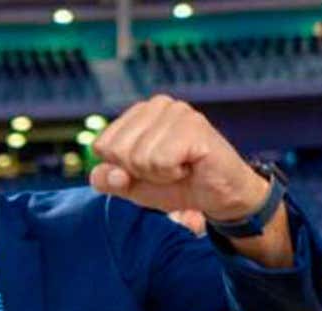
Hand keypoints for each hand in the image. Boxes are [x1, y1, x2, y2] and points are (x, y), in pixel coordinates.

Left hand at [91, 95, 269, 221]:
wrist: (220, 195)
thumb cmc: (176, 184)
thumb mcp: (131, 186)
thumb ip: (108, 180)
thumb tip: (109, 173)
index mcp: (137, 113)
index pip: (101, 146)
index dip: (120, 169)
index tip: (147, 169)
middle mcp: (156, 104)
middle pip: (116, 151)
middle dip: (138, 172)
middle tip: (166, 170)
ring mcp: (177, 111)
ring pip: (137, 157)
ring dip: (158, 174)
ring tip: (180, 168)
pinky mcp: (194, 126)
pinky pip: (160, 161)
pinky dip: (172, 173)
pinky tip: (189, 167)